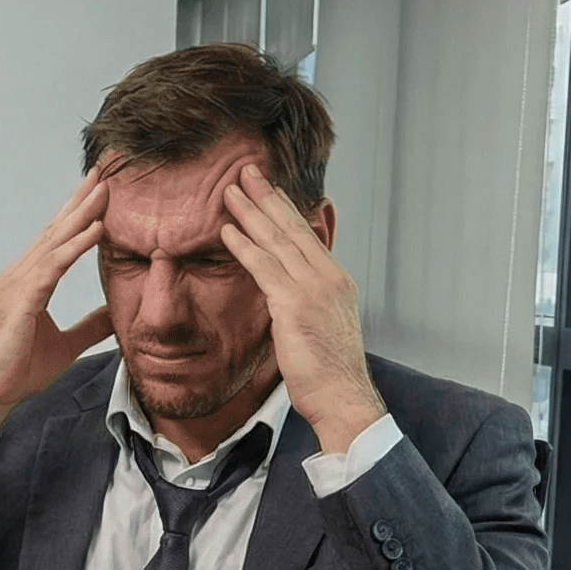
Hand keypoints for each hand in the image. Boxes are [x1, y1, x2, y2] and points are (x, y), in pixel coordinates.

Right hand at [0, 169, 114, 439]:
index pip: (58, 240)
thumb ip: (89, 327)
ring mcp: (18, 284)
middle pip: (56, 229)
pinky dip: (76, 246)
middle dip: (81, 199)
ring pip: (55, 240)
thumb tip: (115, 315)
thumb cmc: (16, 372)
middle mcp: (20, 274)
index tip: (102, 191)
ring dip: (82, 213)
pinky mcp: (21, 299)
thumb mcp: (65, 346)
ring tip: (106, 188)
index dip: (80, 214)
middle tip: (105, 170)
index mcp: (29, 282)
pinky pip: (53, 266)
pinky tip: (96, 230)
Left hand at [220, 164, 385, 451]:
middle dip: (267, 197)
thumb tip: (286, 302)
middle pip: (292, 227)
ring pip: (277, 241)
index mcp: (336, 281)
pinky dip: (244, 247)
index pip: (307, 236)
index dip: (286, 210)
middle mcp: (328, 277)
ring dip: (250, 213)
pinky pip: (264, 268)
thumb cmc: (331, 376)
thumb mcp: (322, 331)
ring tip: (228, 191)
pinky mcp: (295, 305)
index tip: (269, 190)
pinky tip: (227, 231)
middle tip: (246, 170)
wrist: (343, 398)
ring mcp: (313, 289)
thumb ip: (306, 308)